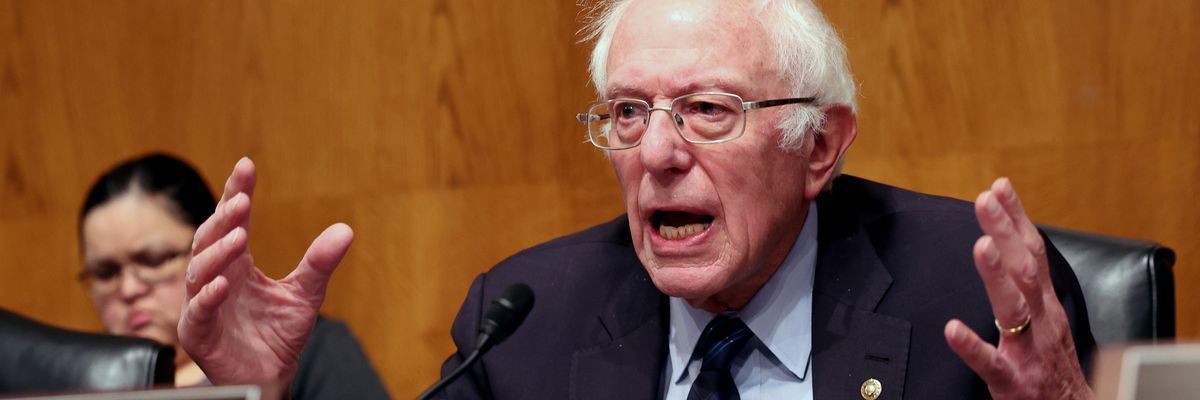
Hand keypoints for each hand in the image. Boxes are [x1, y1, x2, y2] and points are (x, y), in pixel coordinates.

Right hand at [177, 157, 353, 386]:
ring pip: (199, 270)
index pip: (233, 221)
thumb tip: (346, 230)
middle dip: (224, 217)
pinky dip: (208, 297)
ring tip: (239, 235)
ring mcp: (203, 303)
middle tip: (242, 199)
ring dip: (217, 251)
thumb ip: (319, 263)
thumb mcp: (305, 293)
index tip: (246, 166)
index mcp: (238, 263)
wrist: (271, 375)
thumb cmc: (279, 333)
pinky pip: (197, 311)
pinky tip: (224, 284)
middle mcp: (216, 277)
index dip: (236, 193)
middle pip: (210, 238)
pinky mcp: (199, 332)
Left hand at [944, 178, 1091, 398]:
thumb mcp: (1047, 318)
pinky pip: (991, 363)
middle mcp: (1042, 321)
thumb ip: (1028, 285)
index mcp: (1046, 304)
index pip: (1033, 252)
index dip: (1017, 218)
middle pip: (1025, 269)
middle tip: (985, 199)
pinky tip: (953, 329)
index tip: (1000, 186)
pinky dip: (972, 346)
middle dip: (1005, 232)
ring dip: (997, 276)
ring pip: (1014, 309)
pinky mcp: (1013, 380)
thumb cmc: (1052, 364)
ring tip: (980, 247)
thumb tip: (1008, 245)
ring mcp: (1028, 350)